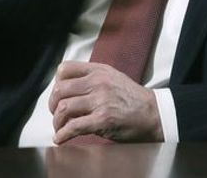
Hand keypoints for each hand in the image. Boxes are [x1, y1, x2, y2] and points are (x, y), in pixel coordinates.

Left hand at [49, 62, 163, 143]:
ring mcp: (100, 100)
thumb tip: (69, 87)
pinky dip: (62, 134)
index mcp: (99, 70)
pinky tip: (61, 138)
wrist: (153, 113)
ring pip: (63, 108)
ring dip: (57, 122)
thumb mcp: (113, 77)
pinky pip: (73, 126)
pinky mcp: (102, 119)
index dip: (57, 83)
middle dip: (52, 105)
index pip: (65, 69)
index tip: (59, 94)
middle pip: (60, 90)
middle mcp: (98, 82)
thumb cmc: (133, 98)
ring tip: (60, 128)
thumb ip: (92, 78)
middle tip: (56, 114)